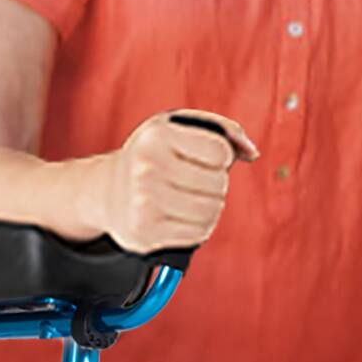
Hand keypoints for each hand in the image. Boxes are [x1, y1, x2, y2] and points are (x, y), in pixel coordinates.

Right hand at [98, 110, 257, 252]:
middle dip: (216, 183)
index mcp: (157, 136)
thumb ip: (224, 131)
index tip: (205, 157)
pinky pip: (198, 233)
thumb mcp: (180, 128)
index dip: (222, 156)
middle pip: (218, 183)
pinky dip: (200, 226)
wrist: (108, 191)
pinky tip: (184, 215)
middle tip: (197, 180)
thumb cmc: (155, 155)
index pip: (220, 151)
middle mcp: (146, 167)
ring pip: (211, 211)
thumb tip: (253, 153)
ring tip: (194, 198)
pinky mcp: (145, 232)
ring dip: (212, 207)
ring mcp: (143, 202)